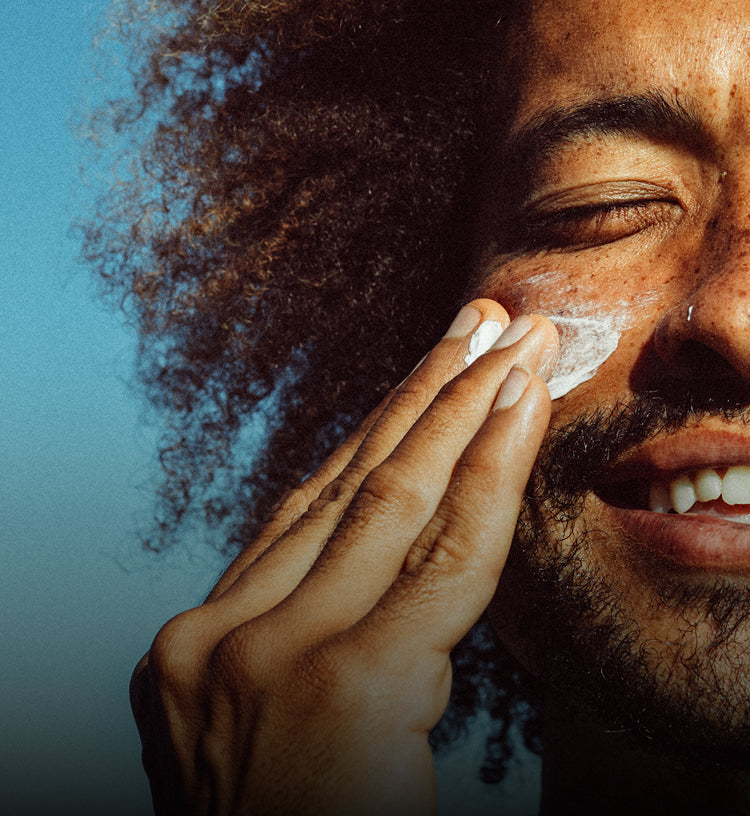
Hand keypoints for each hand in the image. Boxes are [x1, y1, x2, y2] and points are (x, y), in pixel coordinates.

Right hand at [130, 299, 558, 814]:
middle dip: (421, 392)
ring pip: (392, 497)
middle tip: (477, 318)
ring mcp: (270, 660)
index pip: (310, 512)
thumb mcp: (272, 730)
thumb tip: (380, 559)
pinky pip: (444, 553)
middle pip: (347, 484)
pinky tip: (521, 405)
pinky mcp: (345, 689)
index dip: (377, 433)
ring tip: (509, 337)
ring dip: (460, 407)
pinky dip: (488, 469)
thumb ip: (311, 636)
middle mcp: (221, 637)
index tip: (428, 372)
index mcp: (201, 649)